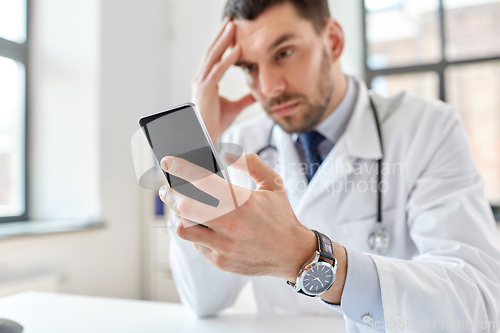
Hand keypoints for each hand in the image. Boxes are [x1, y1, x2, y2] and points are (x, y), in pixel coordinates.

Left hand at [159, 153, 316, 279]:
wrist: (293, 254)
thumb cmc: (282, 217)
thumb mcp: (274, 183)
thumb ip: (251, 163)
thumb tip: (227, 153)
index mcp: (243, 202)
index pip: (203, 181)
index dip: (181, 169)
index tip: (168, 161)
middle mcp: (231, 225)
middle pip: (185, 207)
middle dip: (171, 195)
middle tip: (168, 188)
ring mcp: (224, 246)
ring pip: (184, 229)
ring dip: (179, 216)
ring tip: (181, 207)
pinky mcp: (221, 261)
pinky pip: (197, 244)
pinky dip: (195, 232)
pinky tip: (200, 225)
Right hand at [191, 19, 255, 140]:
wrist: (205, 137)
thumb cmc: (215, 123)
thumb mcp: (234, 108)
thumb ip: (245, 99)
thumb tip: (257, 94)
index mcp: (206, 80)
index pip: (214, 57)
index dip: (222, 43)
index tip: (231, 31)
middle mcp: (201, 78)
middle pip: (212, 51)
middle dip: (221, 35)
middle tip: (231, 21)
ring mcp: (202, 82)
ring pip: (213, 56)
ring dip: (224, 40)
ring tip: (233, 27)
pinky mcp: (206, 89)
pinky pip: (218, 70)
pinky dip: (228, 59)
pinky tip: (238, 49)